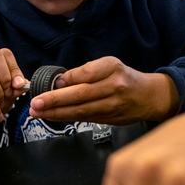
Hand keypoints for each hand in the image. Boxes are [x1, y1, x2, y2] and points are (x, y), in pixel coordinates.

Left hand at [28, 57, 178, 124]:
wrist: (149, 96)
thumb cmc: (125, 78)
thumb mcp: (110, 66)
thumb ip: (87, 72)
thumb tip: (60, 82)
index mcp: (113, 68)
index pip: (86, 74)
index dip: (67, 80)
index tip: (51, 83)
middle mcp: (114, 86)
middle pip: (81, 94)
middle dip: (55, 100)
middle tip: (36, 103)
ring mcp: (113, 105)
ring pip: (81, 110)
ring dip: (56, 112)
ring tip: (38, 112)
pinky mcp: (110, 119)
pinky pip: (84, 118)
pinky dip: (66, 118)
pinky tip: (52, 116)